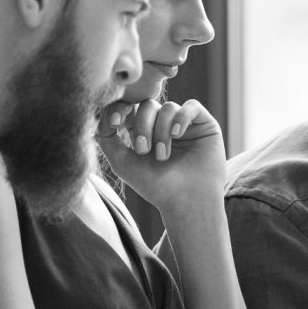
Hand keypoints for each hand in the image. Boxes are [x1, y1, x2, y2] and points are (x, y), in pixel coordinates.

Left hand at [95, 98, 225, 217]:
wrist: (187, 202)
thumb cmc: (155, 187)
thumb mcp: (122, 163)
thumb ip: (106, 137)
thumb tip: (103, 113)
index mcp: (144, 131)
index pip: (130, 107)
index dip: (120, 108)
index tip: (115, 123)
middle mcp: (164, 125)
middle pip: (147, 106)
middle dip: (142, 125)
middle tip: (143, 150)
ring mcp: (184, 124)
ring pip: (168, 107)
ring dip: (161, 130)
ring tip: (163, 155)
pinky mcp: (204, 124)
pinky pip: (191, 106)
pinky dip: (182, 117)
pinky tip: (177, 134)